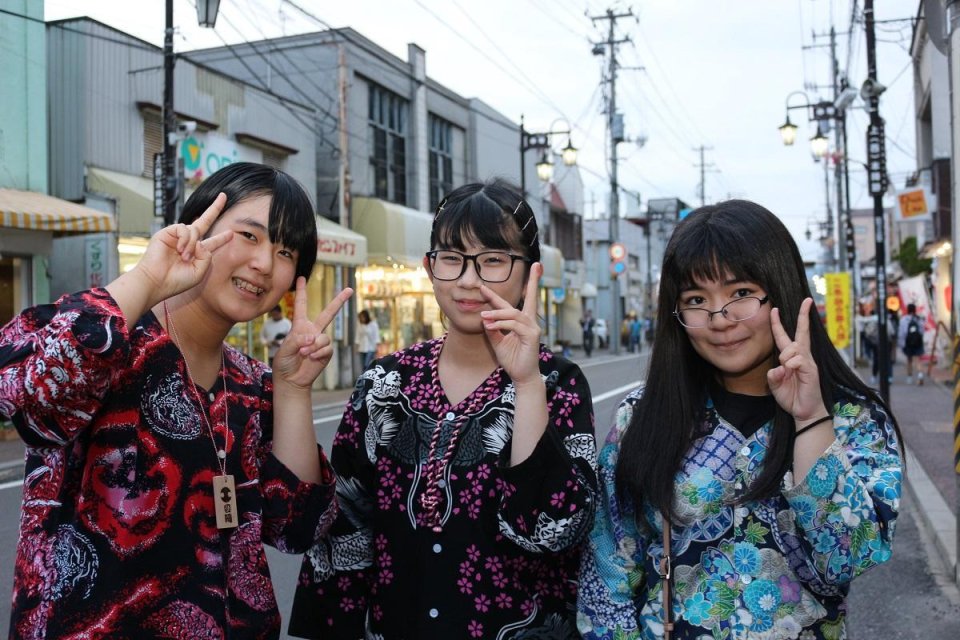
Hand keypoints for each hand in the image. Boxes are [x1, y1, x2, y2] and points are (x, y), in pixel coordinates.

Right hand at [134, 193, 233, 304]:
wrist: (156, 282)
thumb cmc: (176, 280)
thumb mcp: (200, 271)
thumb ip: (207, 256)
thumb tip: (201, 242)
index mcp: (196, 253)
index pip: (212, 242)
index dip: (222, 238)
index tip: (231, 233)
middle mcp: (188, 242)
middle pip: (204, 222)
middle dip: (214, 209)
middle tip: (223, 196)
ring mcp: (177, 237)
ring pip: (195, 230)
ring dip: (192, 244)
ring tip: (184, 257)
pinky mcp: (167, 232)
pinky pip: (184, 228)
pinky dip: (185, 239)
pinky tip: (179, 249)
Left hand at [271, 277, 353, 389]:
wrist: (291, 380)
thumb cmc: (284, 363)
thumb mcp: (284, 349)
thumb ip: (297, 340)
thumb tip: (313, 337)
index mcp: (300, 326)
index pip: (301, 306)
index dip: (302, 292)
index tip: (301, 278)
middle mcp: (313, 331)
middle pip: (328, 313)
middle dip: (339, 301)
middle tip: (350, 290)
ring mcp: (320, 342)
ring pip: (324, 337)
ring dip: (313, 346)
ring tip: (304, 354)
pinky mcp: (326, 353)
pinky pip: (327, 348)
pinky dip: (318, 353)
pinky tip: (311, 358)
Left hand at [478, 263, 542, 385]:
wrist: (522, 377)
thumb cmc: (512, 360)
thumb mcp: (498, 342)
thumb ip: (493, 330)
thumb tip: (485, 318)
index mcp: (522, 322)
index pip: (511, 304)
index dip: (497, 296)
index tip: (483, 287)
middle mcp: (530, 322)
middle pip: (530, 297)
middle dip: (532, 281)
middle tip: (529, 267)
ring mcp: (533, 328)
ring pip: (514, 313)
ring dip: (497, 313)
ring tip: (483, 316)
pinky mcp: (532, 335)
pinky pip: (515, 325)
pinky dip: (501, 324)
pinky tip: (490, 326)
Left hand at [767, 298, 827, 422]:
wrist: (804, 412)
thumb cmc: (791, 397)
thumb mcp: (775, 385)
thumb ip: (773, 375)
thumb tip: (778, 368)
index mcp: (791, 358)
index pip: (784, 337)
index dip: (778, 324)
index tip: (775, 309)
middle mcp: (801, 357)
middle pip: (801, 332)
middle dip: (803, 315)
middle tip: (807, 300)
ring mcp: (808, 362)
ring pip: (793, 347)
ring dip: (785, 357)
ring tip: (787, 372)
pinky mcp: (811, 369)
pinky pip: (797, 360)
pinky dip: (790, 365)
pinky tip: (792, 374)